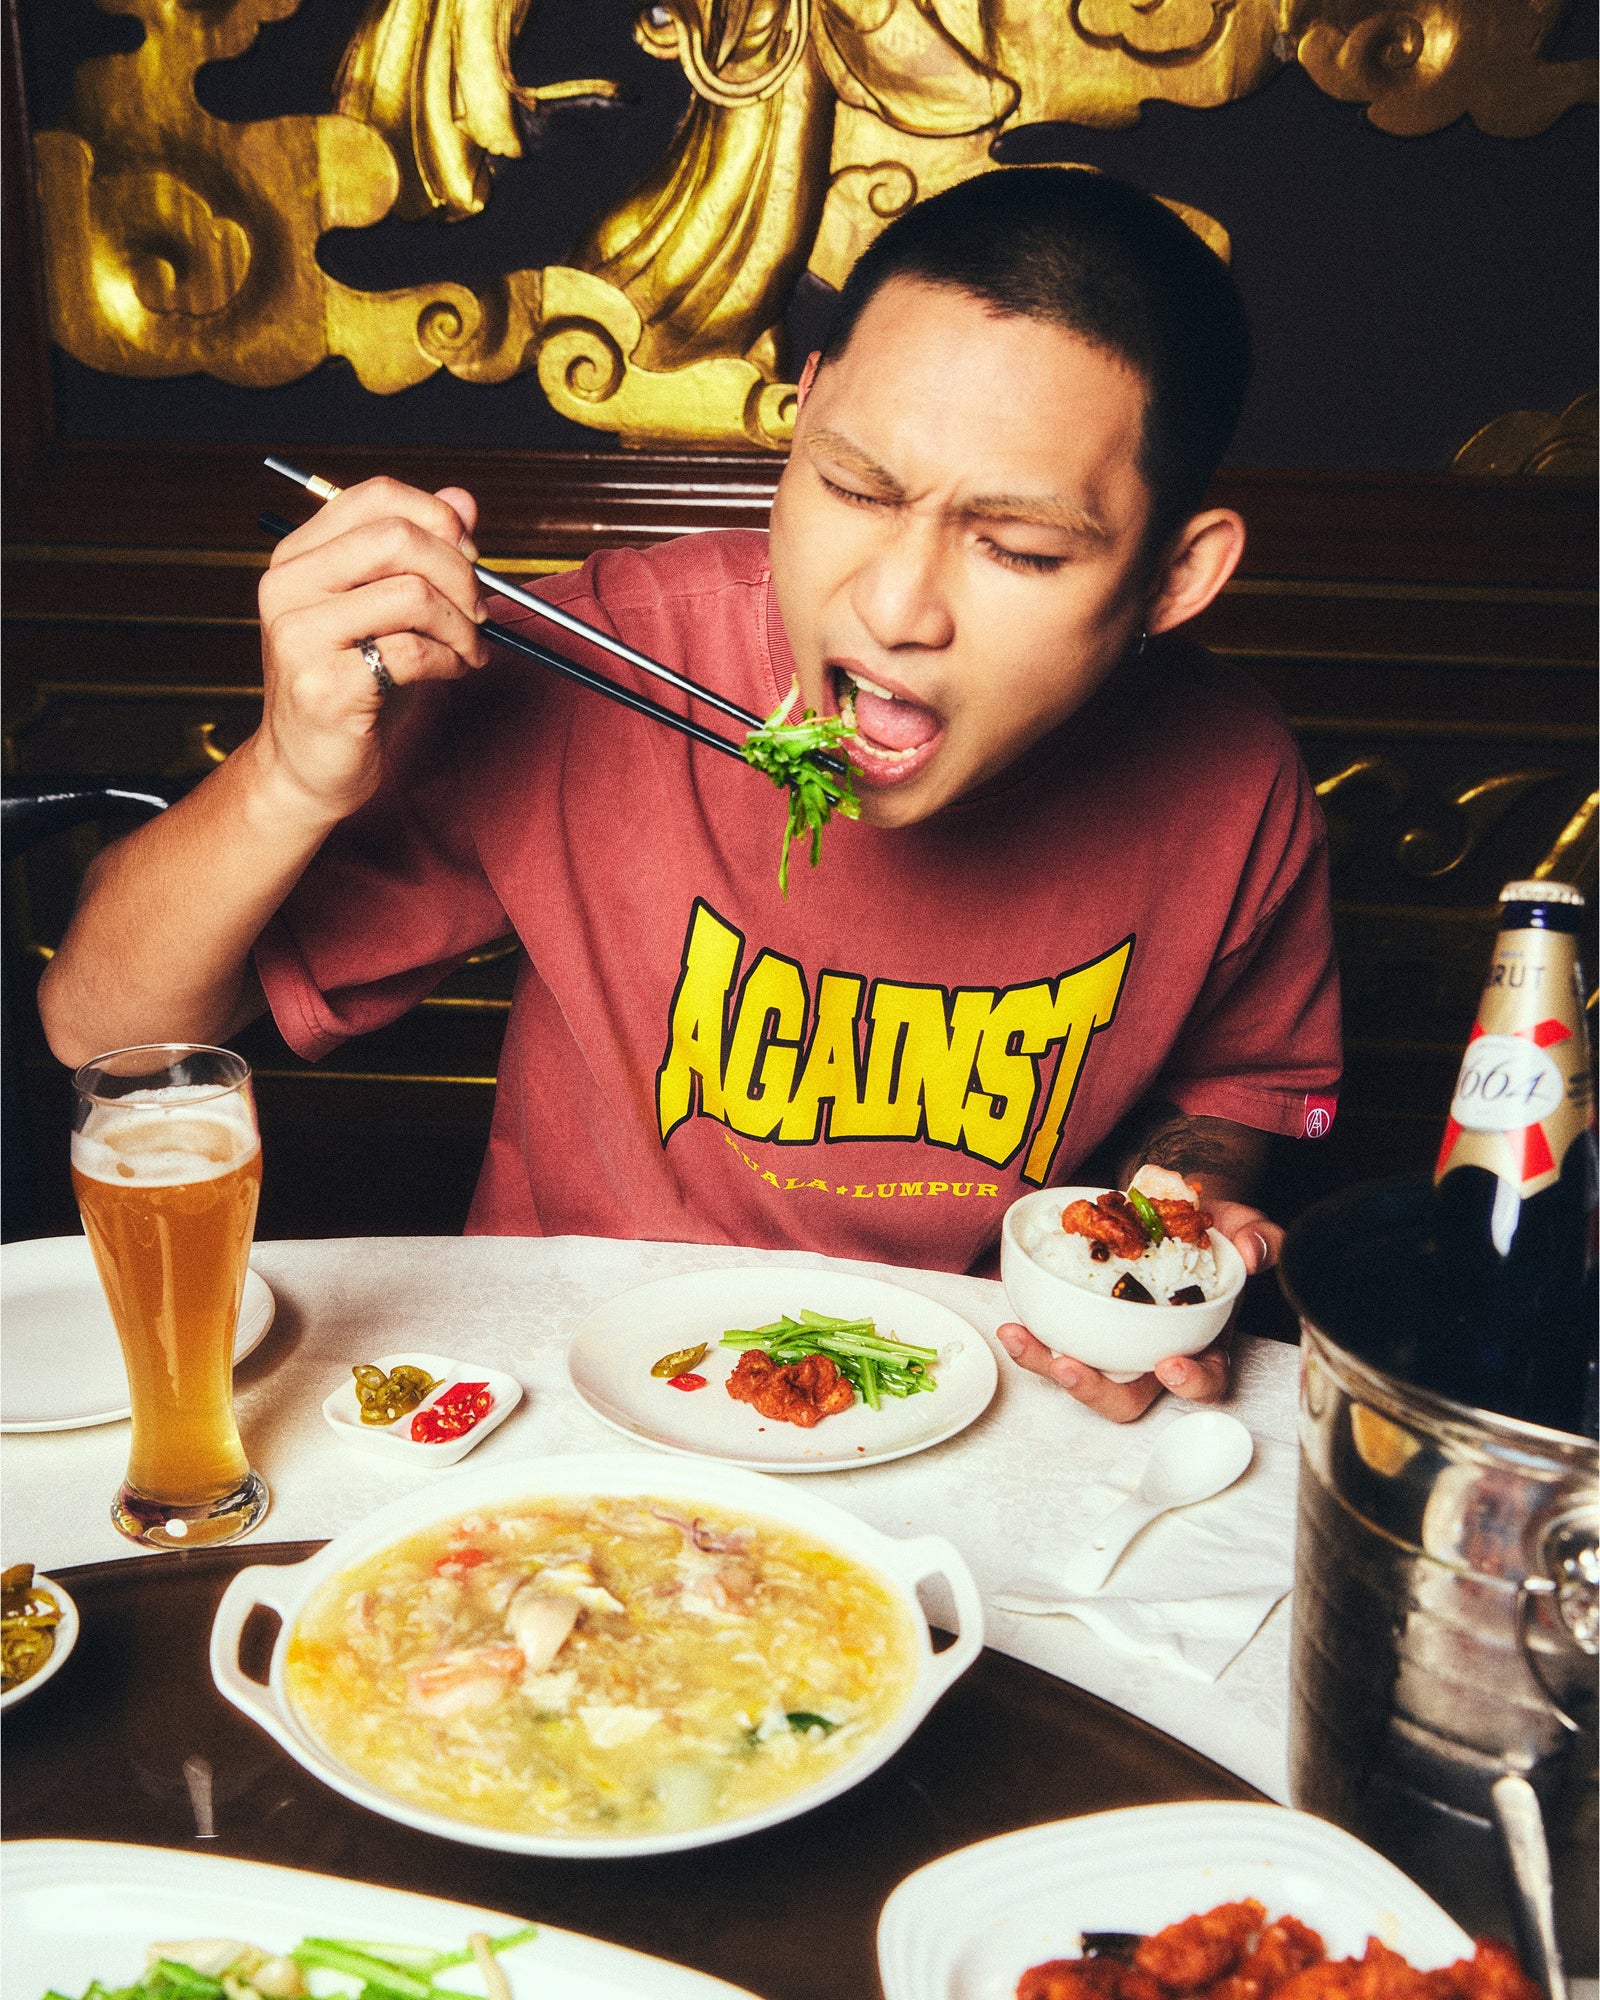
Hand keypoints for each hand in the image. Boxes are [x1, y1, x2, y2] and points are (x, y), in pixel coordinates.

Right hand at [253, 477, 491, 823]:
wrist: (308, 768)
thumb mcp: (386, 610)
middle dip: (459, 573)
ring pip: (412, 594)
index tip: (469, 557)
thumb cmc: (353, 684)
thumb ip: (420, 552)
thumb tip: (463, 501)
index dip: (438, 519)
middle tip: (478, 611)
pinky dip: (449, 661)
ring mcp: (299, 636)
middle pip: (398, 538)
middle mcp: (288, 586)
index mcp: (299, 556)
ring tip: (467, 651)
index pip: (377, 496)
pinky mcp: (325, 686)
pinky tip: (449, 673)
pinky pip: (413, 652)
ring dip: (461, 626)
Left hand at [996, 1201, 1278, 1422]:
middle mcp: (1156, 1354)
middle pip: (1130, 1398)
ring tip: (1020, 1339)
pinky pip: (1056, 1342)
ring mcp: (1115, 1345)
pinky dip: (1033, 1337)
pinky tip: (1013, 1322)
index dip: (1192, 1383)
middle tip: (1070, 1365)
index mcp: (1203, 1342)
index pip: (1207, 1380)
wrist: (1169, 1205)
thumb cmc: (1206, 1226)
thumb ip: (1256, 1236)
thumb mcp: (1237, 1223)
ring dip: (1047, 1366)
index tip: (1171, 1365)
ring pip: (1084, 1375)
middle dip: (1096, 1390)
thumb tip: (1253, 1252)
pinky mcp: (1083, 1327)